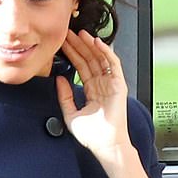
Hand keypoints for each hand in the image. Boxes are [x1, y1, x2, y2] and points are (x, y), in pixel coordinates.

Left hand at [55, 29, 129, 162]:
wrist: (105, 144)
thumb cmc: (92, 135)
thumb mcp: (70, 114)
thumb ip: (64, 97)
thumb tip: (59, 79)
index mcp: (92, 90)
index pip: (81, 67)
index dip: (72, 55)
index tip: (63, 44)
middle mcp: (102, 84)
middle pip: (89, 59)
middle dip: (79, 46)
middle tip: (69, 33)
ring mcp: (111, 83)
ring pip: (100, 58)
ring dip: (91, 45)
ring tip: (80, 33)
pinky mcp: (119, 84)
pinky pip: (113, 64)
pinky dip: (106, 52)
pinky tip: (96, 43)